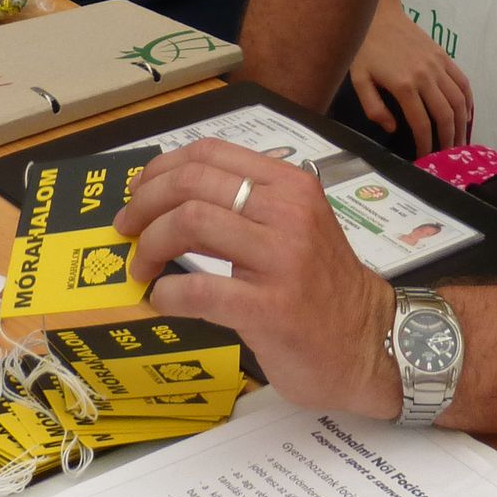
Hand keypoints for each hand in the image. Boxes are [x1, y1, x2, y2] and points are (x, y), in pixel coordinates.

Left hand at [115, 140, 398, 417]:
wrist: (370, 343)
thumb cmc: (322, 287)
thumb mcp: (294, 226)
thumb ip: (247, 206)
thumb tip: (170, 196)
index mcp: (289, 184)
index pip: (208, 154)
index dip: (160, 170)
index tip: (138, 195)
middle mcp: (288, 211)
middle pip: (192, 183)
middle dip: (144, 205)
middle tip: (126, 230)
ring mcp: (282, 258)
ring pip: (190, 223)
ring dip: (149, 245)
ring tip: (140, 267)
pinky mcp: (271, 308)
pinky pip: (199, 289)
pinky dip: (167, 293)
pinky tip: (162, 299)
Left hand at [349, 0, 472, 155]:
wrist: (379, 15)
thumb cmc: (365, 49)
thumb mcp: (359, 80)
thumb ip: (374, 107)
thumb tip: (393, 128)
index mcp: (404, 85)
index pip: (421, 123)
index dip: (426, 144)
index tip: (425, 158)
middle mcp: (426, 76)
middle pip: (446, 115)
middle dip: (449, 140)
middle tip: (448, 156)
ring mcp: (438, 65)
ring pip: (459, 101)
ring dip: (462, 124)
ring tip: (460, 142)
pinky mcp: (444, 56)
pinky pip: (463, 82)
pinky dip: (468, 101)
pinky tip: (466, 115)